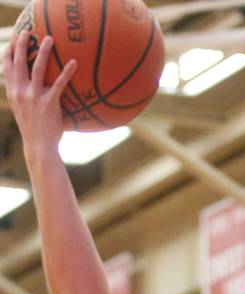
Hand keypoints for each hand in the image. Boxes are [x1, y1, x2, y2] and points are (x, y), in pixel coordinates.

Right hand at [3, 31, 75, 153]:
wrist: (39, 147)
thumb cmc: (35, 131)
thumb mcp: (23, 112)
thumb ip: (24, 99)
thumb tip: (31, 91)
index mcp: (13, 93)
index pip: (7, 68)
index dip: (8, 53)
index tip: (11, 42)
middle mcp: (21, 92)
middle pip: (19, 62)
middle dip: (22, 44)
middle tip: (27, 31)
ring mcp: (34, 96)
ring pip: (37, 67)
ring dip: (43, 51)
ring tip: (50, 39)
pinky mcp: (49, 103)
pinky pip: (59, 83)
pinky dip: (66, 72)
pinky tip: (74, 63)